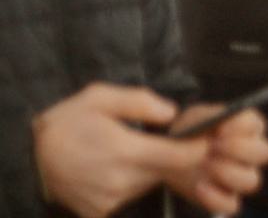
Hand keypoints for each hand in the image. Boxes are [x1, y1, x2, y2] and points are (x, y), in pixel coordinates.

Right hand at [31, 84, 210, 217]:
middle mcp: (122, 181)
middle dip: (172, 155)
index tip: (205, 136)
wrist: (28, 159)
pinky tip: (112, 167)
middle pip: (167, 170)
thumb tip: (172, 114)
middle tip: (161, 138)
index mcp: (126, 151)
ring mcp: (110, 201)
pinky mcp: (99, 212)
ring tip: (129, 150)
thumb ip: (141, 102)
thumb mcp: (100, 96)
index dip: (199, 147)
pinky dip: (129, 182)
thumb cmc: (67, 122)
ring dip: (149, 168)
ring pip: (149, 183)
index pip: (182, 157)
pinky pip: (128, 196)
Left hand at [163, 106, 267, 216]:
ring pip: (252, 181)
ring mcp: (239, 179)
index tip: (221, 128)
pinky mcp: (225, 199)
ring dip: (230, 173)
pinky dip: (216, 198)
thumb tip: (220, 122)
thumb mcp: (194, 117)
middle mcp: (249, 154)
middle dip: (240, 149)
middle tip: (214, 146)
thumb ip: (208, 117)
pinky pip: (232, 205)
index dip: (242, 126)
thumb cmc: (187, 133)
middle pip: (264, 153)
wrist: (166, 159)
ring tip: (207, 165)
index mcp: (247, 129)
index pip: (257, 125)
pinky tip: (200, 186)